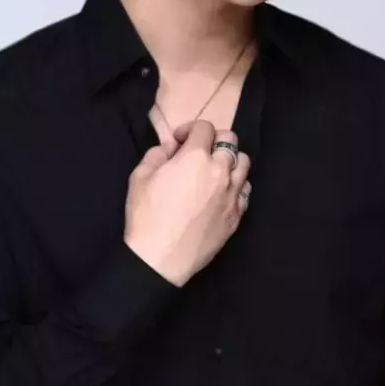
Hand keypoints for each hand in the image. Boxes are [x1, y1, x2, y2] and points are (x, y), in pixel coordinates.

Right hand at [123, 120, 250, 286]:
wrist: (160, 258)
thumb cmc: (146, 216)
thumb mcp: (139, 177)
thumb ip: (157, 153)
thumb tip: (171, 148)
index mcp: (196, 157)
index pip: (205, 127)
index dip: (190, 129)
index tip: (179, 142)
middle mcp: (220, 171)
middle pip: (231, 140)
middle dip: (214, 140)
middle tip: (199, 152)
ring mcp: (232, 194)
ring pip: (244, 163)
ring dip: (230, 161)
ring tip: (214, 172)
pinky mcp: (237, 215)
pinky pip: (246, 190)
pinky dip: (236, 186)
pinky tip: (221, 193)